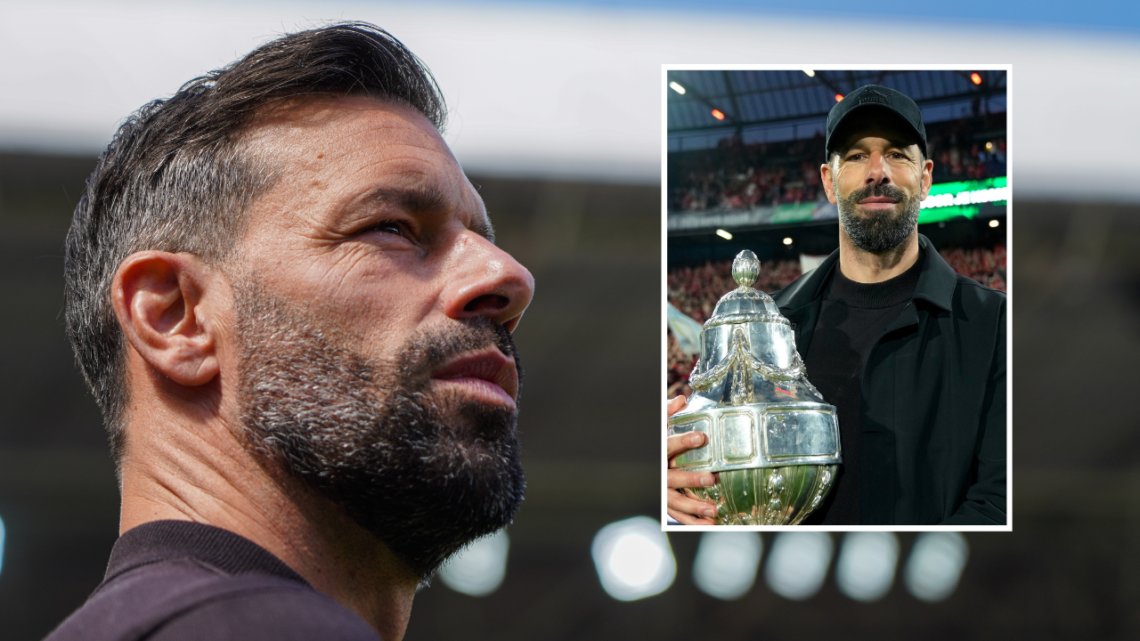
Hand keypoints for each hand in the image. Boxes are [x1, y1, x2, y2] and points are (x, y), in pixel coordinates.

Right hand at [666, 395, 718, 524]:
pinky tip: (711, 523)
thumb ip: (668, 414)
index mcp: (658, 454)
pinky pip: (679, 515)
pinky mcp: (667, 504)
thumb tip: (682, 400)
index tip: (701, 437)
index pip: (669, 446)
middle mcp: (658, 474)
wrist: (632, 465)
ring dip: (695, 506)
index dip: (683, 441)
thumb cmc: (656, 444)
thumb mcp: (659, 428)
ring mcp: (661, 491)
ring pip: (676, 502)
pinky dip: (693, 521)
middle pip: (673, 478)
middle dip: (691, 479)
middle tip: (711, 478)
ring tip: (714, 510)